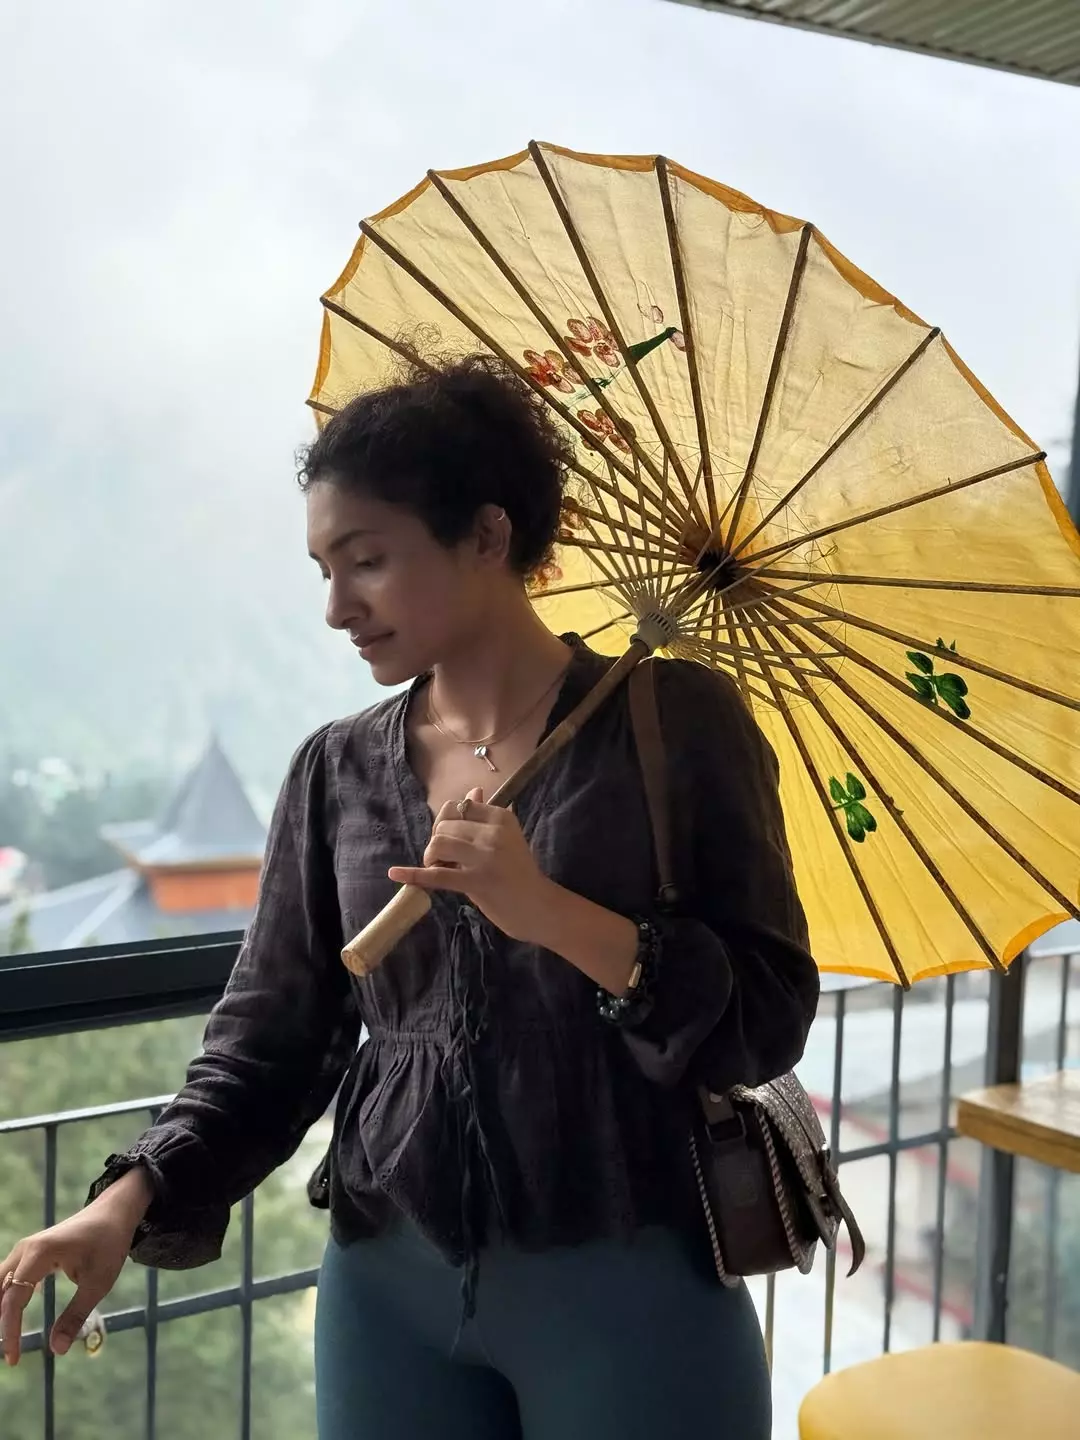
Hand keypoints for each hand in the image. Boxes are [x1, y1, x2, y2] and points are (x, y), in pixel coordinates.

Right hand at [1, 1167, 151, 1365]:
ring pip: (0, 1283)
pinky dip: (6, 1298)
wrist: (114, 1212)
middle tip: (7, 1352)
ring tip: (7, 1338)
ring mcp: (25, 1248)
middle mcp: (25, 1249)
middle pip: (0, 1290)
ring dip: (1, 1309)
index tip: (13, 1359)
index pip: (13, 1299)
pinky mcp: (30, 1252)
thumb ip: (75, 1315)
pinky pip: (9, 1277)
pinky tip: (11, 1318)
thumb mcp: (98, 1283)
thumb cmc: (109, 1244)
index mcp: (39, 1254)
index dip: (10, 1331)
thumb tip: (56, 1350)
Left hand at [388, 788, 553, 943]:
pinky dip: (414, 875)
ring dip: (431, 856)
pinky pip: (437, 875)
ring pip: (438, 844)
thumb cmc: (520, 872)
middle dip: (437, 842)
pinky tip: (396, 874)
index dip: (448, 823)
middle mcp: (493, 832)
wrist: (538, 906)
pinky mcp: (476, 882)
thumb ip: (486, 816)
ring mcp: (485, 857)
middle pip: (445, 826)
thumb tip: (473, 790)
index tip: (454, 841)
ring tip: (439, 868)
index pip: (459, 807)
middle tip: (446, 860)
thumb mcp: (507, 837)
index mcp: (501, 817)